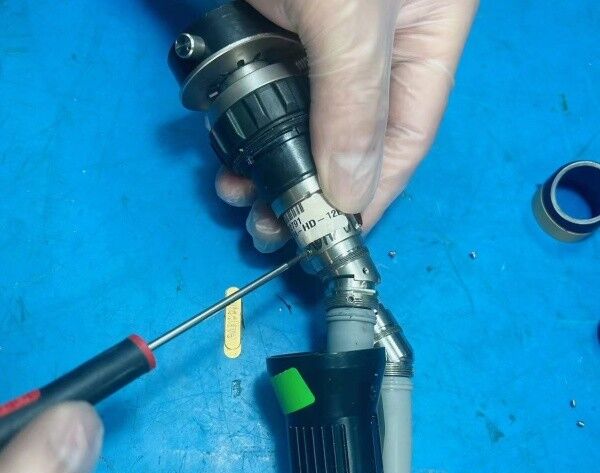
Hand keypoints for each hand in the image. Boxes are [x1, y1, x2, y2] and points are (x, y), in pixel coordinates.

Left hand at [215, 0, 477, 251]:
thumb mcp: (351, 19)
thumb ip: (355, 105)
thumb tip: (350, 193)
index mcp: (424, 43)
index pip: (404, 140)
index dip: (370, 195)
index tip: (331, 236)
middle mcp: (378, 51)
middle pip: (352, 141)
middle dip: (311, 189)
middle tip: (269, 227)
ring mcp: (324, 43)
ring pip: (305, 126)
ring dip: (270, 168)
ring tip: (236, 196)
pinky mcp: (277, 32)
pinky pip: (267, 97)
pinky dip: (245, 132)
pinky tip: (225, 153)